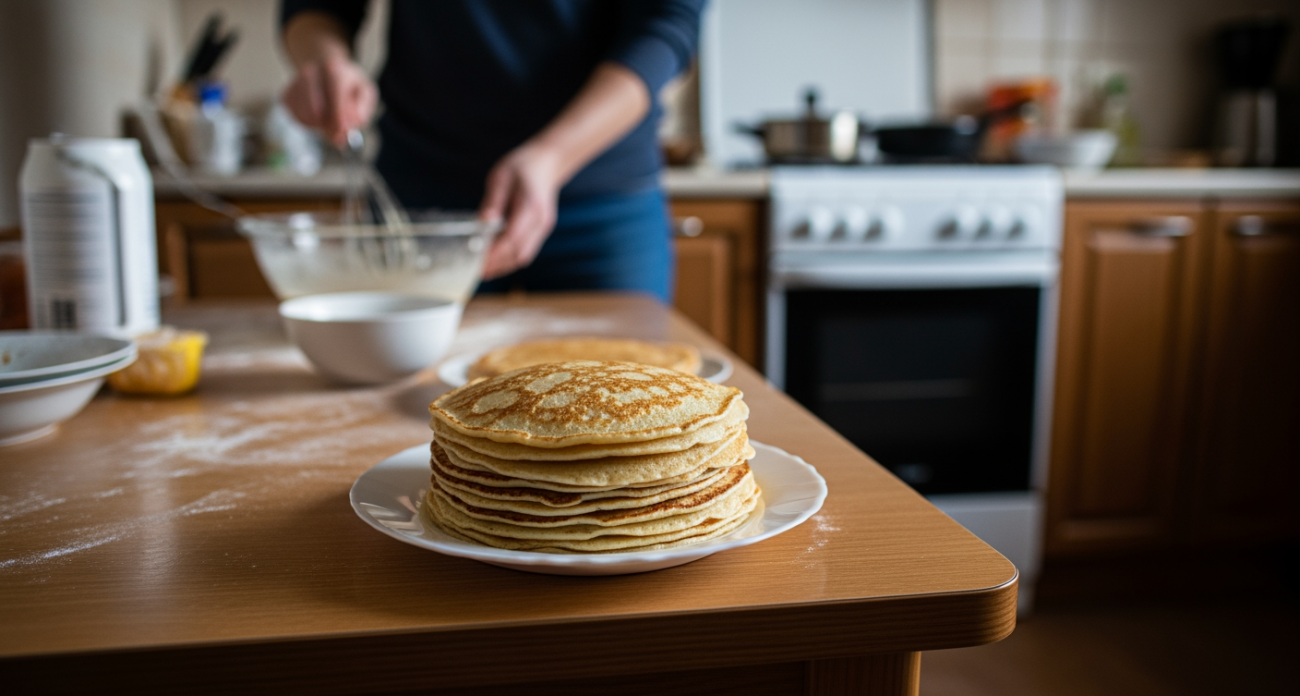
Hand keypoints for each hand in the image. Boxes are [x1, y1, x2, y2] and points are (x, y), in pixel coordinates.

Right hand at [281, 54, 375, 146]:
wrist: (325, 71)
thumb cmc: (348, 85)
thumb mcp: (364, 91)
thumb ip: (363, 106)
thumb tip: (358, 121)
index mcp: (333, 68)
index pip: (335, 93)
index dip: (338, 114)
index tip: (343, 131)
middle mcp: (310, 72)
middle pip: (314, 104)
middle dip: (327, 125)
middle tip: (339, 138)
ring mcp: (295, 83)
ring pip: (304, 115)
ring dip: (319, 126)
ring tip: (331, 121)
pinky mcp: (285, 95)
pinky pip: (296, 118)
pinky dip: (309, 125)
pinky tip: (318, 118)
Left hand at [478, 144, 563, 279]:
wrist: (547, 163)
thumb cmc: (522, 167)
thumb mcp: (501, 176)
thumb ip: (493, 201)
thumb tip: (483, 222)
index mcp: (531, 206)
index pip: (512, 238)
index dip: (494, 254)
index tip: (477, 261)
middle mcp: (541, 222)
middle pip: (519, 253)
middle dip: (497, 265)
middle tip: (475, 270)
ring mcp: (543, 228)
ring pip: (523, 257)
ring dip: (503, 266)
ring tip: (482, 270)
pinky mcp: (541, 231)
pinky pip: (526, 252)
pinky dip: (510, 259)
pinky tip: (495, 260)